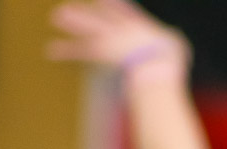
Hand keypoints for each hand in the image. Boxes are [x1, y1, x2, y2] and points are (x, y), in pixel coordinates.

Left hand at [48, 0, 189, 76]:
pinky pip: (81, 51)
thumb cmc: (172, 57)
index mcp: (140, 25)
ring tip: (56, 18)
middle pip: (101, 17)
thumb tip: (173, 35)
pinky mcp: (102, 52)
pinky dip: (66, 51)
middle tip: (70, 9)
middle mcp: (121, 28)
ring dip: (73, 23)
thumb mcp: (176, 43)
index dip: (113, 5)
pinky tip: (51, 51)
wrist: (158, 64)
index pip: (124, 11)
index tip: (102, 0)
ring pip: (88, 28)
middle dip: (87, 13)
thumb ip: (171, 37)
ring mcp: (110, 38)